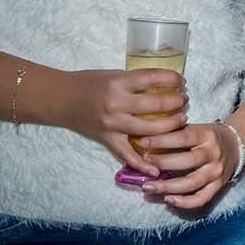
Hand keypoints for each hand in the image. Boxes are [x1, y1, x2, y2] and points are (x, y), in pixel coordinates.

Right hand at [61, 68, 188, 175]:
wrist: (59, 98)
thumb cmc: (88, 83)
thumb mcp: (114, 74)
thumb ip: (137, 81)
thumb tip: (166, 84)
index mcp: (120, 82)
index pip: (155, 79)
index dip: (174, 79)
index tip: (182, 82)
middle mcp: (117, 104)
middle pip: (157, 105)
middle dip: (177, 102)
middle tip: (184, 101)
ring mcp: (112, 124)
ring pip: (150, 130)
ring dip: (170, 126)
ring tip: (181, 120)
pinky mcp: (106, 139)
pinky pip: (126, 154)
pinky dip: (142, 164)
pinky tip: (157, 169)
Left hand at [137, 122, 240, 208]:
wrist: (237, 144)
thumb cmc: (208, 136)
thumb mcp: (197, 128)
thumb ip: (176, 132)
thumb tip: (146, 137)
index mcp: (207, 135)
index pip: (183, 138)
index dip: (162, 141)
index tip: (142, 143)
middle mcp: (214, 154)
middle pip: (187, 161)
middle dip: (162, 164)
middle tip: (144, 165)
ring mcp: (217, 172)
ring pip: (192, 182)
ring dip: (168, 187)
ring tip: (148, 187)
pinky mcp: (218, 186)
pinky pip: (201, 198)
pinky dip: (185, 202)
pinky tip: (168, 200)